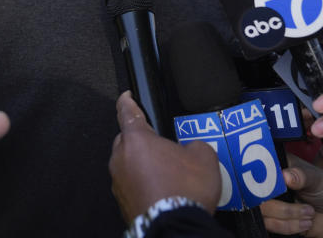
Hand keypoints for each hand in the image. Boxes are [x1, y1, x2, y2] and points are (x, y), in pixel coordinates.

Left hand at [108, 91, 219, 222]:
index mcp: (136, 139)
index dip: (127, 101)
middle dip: (142, 141)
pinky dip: (143, 184)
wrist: (175, 226)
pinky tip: (162, 191)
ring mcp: (119, 182)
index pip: (127, 112)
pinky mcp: (123, 202)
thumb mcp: (203, 156)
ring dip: (143, 165)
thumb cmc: (184, 191)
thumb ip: (195, 144)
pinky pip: (131, 185)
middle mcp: (121, 159)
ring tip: (167, 175)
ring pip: (129, 165)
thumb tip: (192, 148)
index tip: (126, 97)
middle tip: (163, 148)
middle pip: (127, 141)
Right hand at [261, 154, 322, 236]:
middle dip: (283, 204)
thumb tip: (286, 176)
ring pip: (263, 210)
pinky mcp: (270, 219)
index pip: (261, 165)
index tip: (284, 184)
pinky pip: (269, 224)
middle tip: (307, 206)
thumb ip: (302, 175)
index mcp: (279, 165)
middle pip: (257, 191)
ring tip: (309, 213)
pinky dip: (289, 226)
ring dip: (290, 215)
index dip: (267, 176)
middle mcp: (269, 182)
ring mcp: (268, 201)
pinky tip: (305, 223)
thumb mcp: (318, 179)